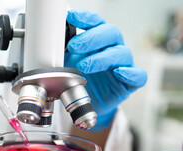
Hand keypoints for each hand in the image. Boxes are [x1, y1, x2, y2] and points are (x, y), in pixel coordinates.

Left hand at [65, 9, 146, 130]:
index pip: (96, 23)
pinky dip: (130, 73)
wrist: (86, 102)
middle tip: (73, 46)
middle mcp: (112, 48)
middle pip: (110, 33)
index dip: (86, 18)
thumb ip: (60, 52)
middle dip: (91, 38)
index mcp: (97, 41)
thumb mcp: (66, 63)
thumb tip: (44, 42)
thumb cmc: (79, 78)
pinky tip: (119, 72)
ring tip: (84, 66)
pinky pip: (138, 75)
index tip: (71, 17)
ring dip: (102, 58)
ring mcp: (123, 65)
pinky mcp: (129, 83)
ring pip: (121, 53)